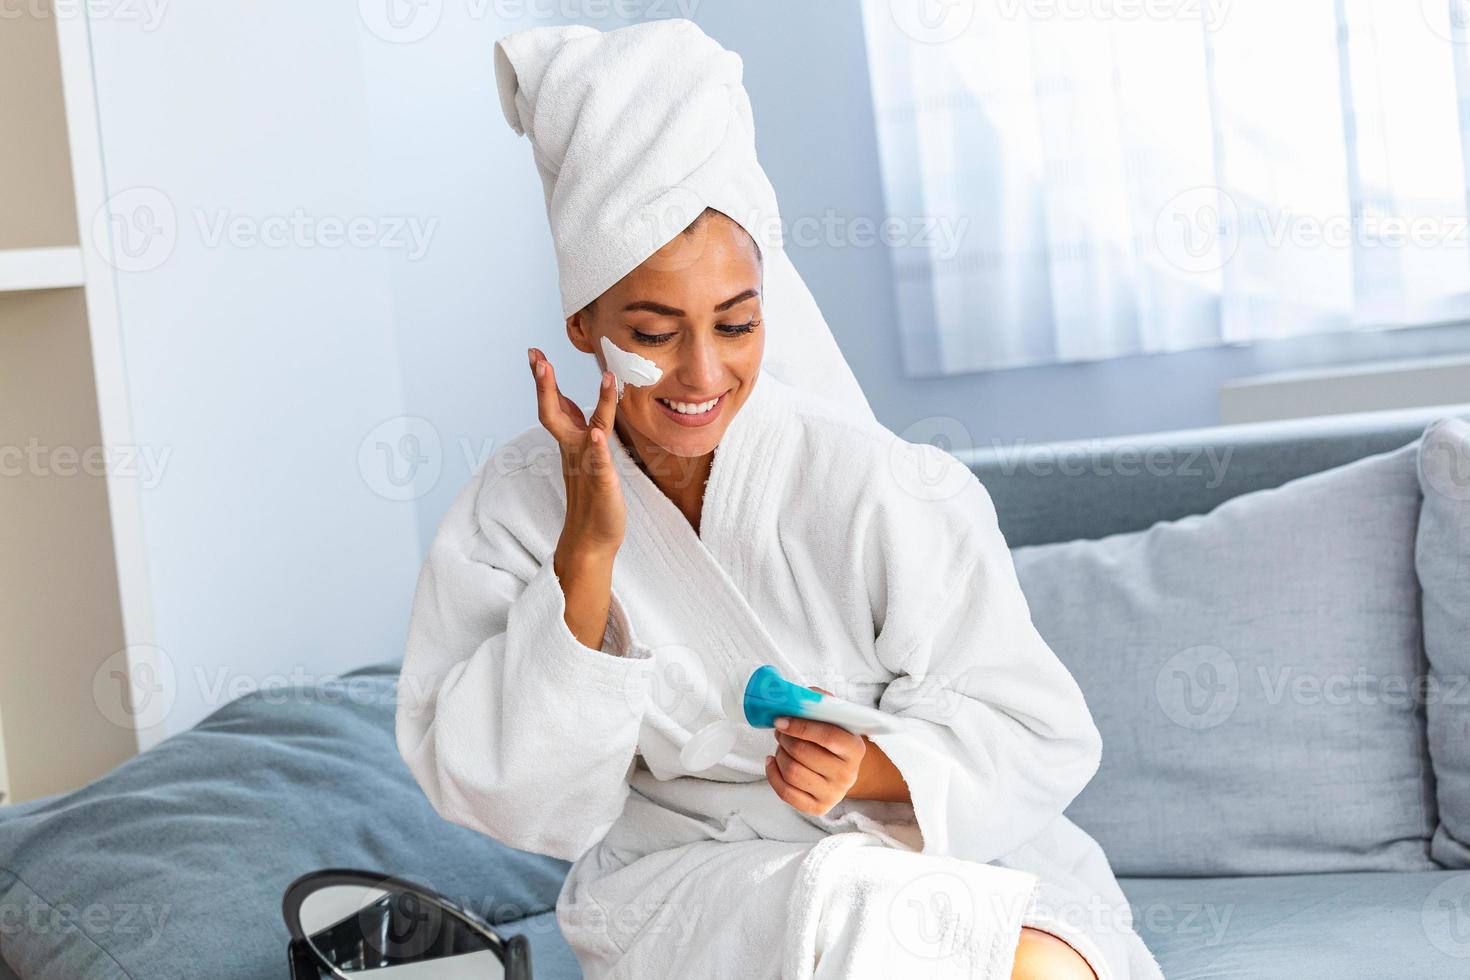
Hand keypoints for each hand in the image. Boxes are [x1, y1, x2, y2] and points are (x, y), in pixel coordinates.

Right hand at [529, 347, 624, 559]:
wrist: (591, 540)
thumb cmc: (591, 497)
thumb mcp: (585, 456)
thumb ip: (578, 429)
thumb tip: (566, 406)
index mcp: (572, 442)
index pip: (555, 405)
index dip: (545, 380)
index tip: (534, 354)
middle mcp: (575, 450)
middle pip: (554, 412)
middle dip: (545, 385)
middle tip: (537, 358)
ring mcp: (587, 465)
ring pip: (584, 429)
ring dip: (594, 403)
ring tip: (604, 378)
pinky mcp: (601, 483)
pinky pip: (599, 463)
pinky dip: (597, 448)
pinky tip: (597, 434)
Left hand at [764, 686, 866, 815]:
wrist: (843, 771)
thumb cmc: (835, 740)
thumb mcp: (836, 720)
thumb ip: (822, 704)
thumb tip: (802, 695)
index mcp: (855, 749)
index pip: (826, 735)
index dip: (800, 726)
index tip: (780, 719)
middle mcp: (847, 775)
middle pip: (804, 754)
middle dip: (785, 739)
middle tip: (780, 730)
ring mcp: (833, 794)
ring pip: (792, 772)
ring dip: (779, 754)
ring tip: (781, 746)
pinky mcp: (817, 808)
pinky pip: (785, 792)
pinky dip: (772, 774)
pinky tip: (772, 761)